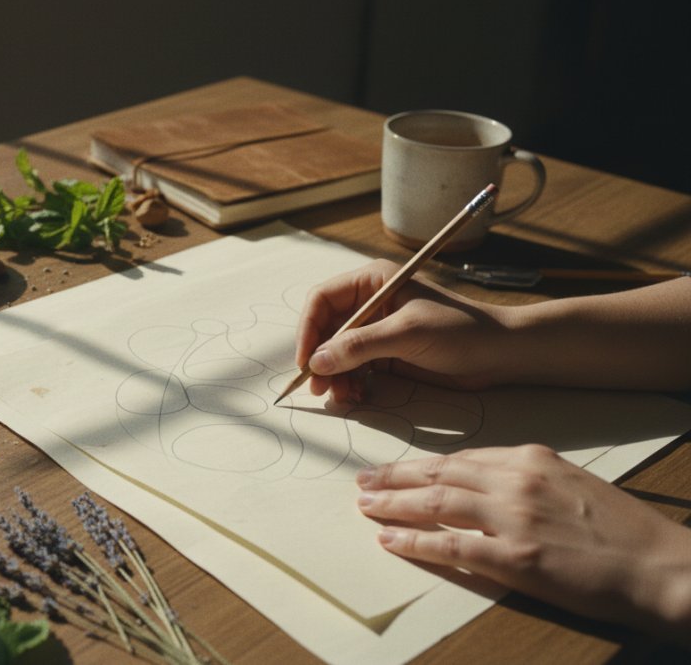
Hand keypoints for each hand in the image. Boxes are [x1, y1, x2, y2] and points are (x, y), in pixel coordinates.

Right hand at [294, 260, 508, 401]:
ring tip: (343, 396)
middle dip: (320, 358)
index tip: (306, 360)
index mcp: (373, 281)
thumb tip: (317, 362)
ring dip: (335, 375)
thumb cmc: (460, 330)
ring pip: (338, 352)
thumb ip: (359, 346)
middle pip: (326, 329)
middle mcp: (370, 303)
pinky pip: (355, 368)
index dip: (308, 329)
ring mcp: (378, 329)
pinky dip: (351, 383)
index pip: (322, 300)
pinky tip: (357, 395)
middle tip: (319, 388)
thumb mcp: (406, 334)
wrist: (500, 353)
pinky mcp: (387, 353)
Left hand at [357, 445, 690, 643]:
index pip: (460, 457)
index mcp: (530, 458)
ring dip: (393, 504)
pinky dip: (413, 541)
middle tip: (362, 481)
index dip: (421, 464)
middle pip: (438, 473)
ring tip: (365, 506)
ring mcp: (512, 518)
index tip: (395, 468)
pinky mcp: (514, 557)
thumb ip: (526, 478)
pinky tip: (389, 540)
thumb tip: (484, 483)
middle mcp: (515, 480)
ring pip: (435, 502)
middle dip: (394, 477)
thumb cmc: (622, 529)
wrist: (661, 566)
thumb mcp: (571, 483)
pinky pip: (448, 545)